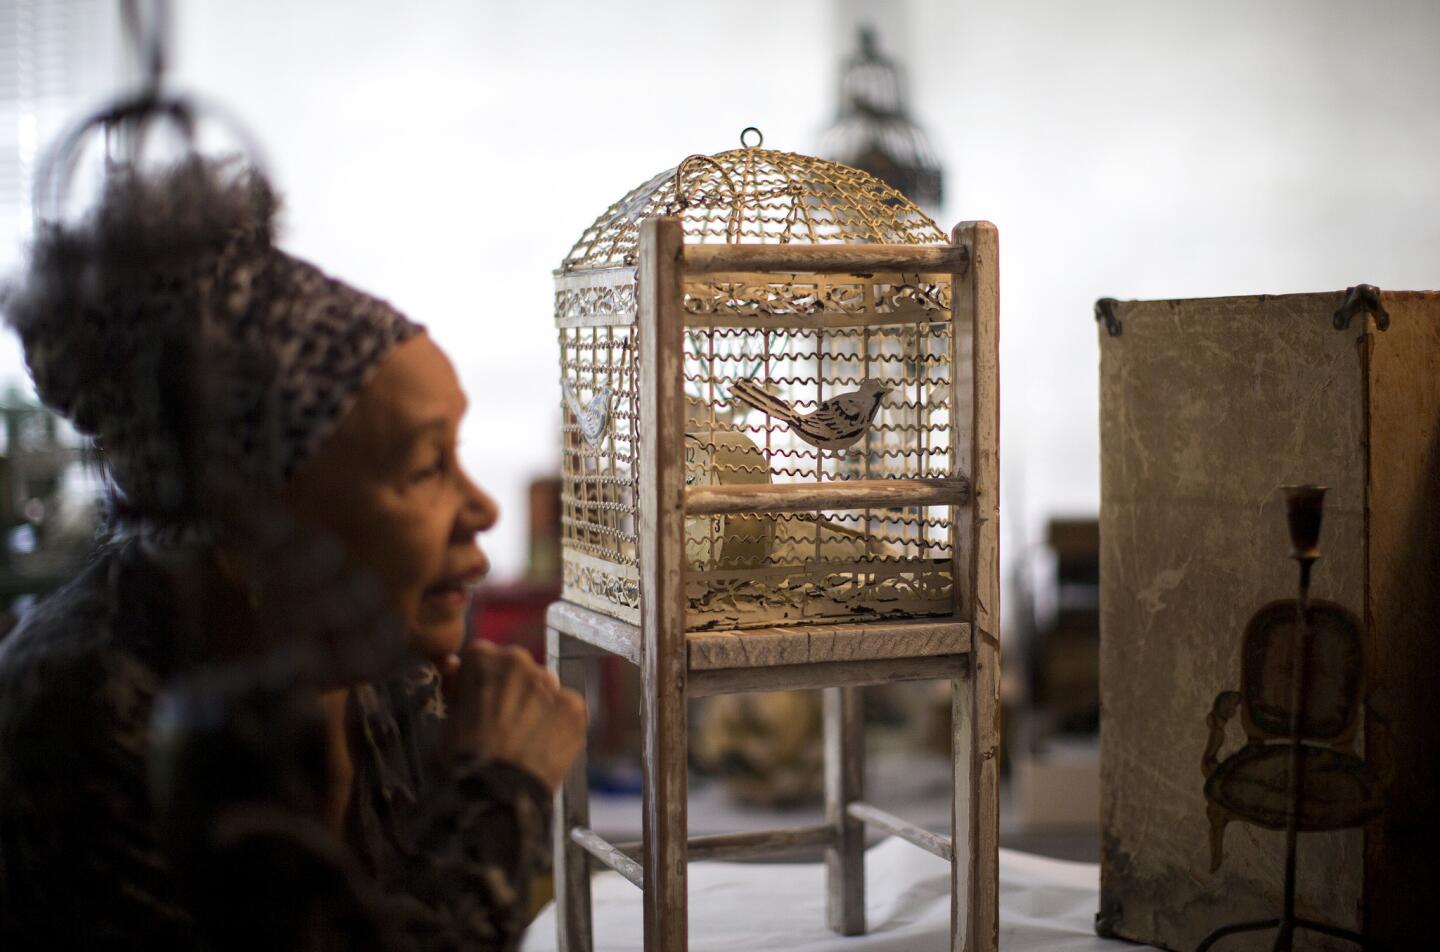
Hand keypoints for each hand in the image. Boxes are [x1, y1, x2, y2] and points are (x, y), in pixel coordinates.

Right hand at [442, 641, 585, 791]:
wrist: (495, 792)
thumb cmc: (462, 756)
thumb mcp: (449, 715)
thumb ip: (458, 686)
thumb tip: (456, 666)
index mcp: (483, 657)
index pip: (483, 658)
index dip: (481, 681)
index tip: (480, 701)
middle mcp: (520, 660)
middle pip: (518, 669)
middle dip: (512, 688)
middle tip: (504, 721)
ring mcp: (551, 683)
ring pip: (544, 687)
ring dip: (538, 703)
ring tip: (527, 736)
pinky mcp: (575, 707)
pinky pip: (566, 709)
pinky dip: (559, 722)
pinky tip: (546, 744)